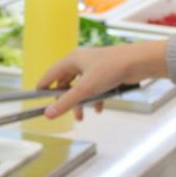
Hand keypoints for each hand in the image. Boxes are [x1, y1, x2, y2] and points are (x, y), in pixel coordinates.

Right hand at [37, 41, 169, 119]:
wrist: (138, 62)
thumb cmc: (112, 68)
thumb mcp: (85, 88)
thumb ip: (66, 102)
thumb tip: (48, 114)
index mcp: (73, 59)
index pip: (51, 73)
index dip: (44, 85)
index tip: (36, 96)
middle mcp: (82, 61)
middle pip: (66, 82)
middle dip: (65, 99)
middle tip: (62, 112)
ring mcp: (95, 68)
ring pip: (82, 88)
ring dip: (80, 102)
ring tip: (81, 117)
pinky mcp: (107, 74)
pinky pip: (95, 89)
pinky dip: (95, 99)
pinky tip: (98, 108)